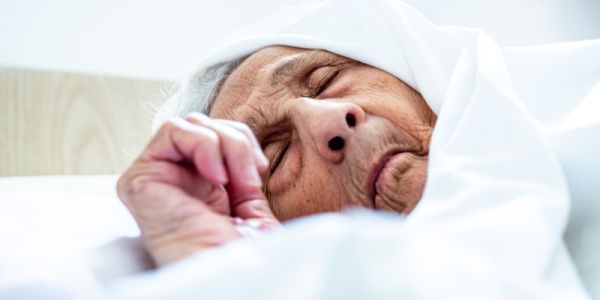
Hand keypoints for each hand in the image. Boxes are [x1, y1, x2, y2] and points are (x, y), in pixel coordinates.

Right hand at [117, 112, 279, 265]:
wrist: (231, 273)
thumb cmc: (241, 250)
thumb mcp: (249, 201)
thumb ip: (238, 165)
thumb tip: (242, 144)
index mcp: (199, 185)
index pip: (215, 135)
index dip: (242, 142)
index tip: (260, 170)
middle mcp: (175, 179)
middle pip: (204, 125)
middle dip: (236, 143)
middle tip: (251, 178)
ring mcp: (157, 177)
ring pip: (190, 125)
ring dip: (224, 145)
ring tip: (235, 180)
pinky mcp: (140, 179)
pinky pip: (171, 131)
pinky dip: (203, 145)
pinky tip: (217, 177)